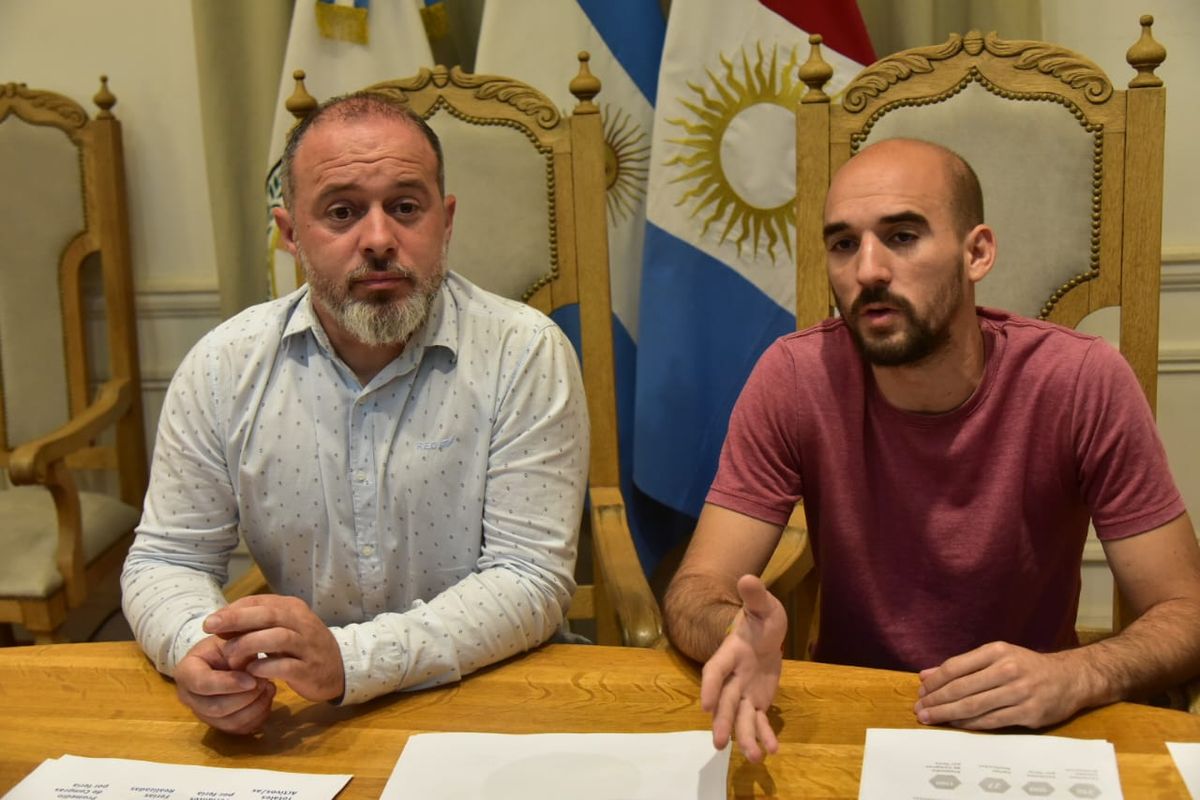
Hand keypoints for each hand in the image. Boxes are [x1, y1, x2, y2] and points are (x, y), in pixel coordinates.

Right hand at [174, 635, 275, 733]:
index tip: (252, 679)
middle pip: (215, 708)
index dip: (229, 683)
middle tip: (264, 681)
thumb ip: (239, 646)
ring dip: (254, 707)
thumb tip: (250, 661)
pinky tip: (267, 697)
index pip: (202, 683)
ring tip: (268, 687)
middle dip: (245, 697)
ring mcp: (203, 714)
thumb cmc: (228, 643)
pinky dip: (258, 716)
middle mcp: (189, 697)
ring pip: (229, 722)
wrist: (225, 656)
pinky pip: (240, 729)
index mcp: (186, 671)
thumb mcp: (232, 637)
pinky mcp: (220, 724)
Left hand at [204, 594, 345, 702]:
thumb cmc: (302, 646)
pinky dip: (265, 667)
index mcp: (292, 608)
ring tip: (230, 656)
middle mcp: (302, 623)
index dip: (234, 610)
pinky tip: (251, 671)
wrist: (338, 668)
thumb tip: (221, 622)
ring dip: (249, 645)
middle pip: (269, 615)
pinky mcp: (310, 669)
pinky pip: (286, 666)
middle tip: (210, 627)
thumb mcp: (282, 628)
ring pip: (278, 638)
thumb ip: (256, 623)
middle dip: (237, 620)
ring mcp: (308, 646)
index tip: (211, 622)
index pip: (260, 602)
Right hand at [699, 575, 785, 762]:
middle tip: (719, 744)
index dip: (711, 687)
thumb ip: (755, 595)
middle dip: (723, 722)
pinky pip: (759, 720)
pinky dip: (765, 735)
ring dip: (745, 737)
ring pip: (741, 717)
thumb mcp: (763, 605)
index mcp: (731, 652)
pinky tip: (772, 751)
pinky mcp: (758, 700)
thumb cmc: (761, 617)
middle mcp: (734, 675)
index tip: (707, 705)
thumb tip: (748, 577)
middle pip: (726, 701)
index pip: (716, 670)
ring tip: (753, 758)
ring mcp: (745, 690)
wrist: (765, 631)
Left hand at [914, 641, 1087, 728]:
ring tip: (931, 719)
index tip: (921, 692)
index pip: (956, 667)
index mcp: (997, 651)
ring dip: (948, 714)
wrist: (1070, 679)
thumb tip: (925, 676)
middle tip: (920, 709)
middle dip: (936, 701)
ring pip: (974, 706)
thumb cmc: (1026, 667)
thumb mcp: (996, 656)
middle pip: (962, 688)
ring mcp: (1020, 692)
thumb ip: (962, 665)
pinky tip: (955, 724)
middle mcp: (1008, 669)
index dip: (935, 682)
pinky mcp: (1029, 713)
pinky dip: (970, 724)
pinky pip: (991, 721)